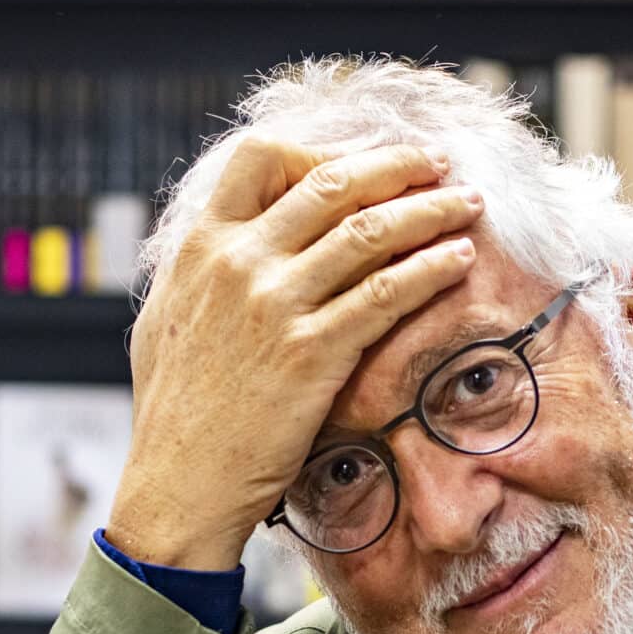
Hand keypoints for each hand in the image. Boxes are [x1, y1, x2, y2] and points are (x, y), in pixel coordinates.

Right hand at [105, 137, 486, 569]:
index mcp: (201, 246)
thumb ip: (200, 275)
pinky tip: (458, 260)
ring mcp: (276, 305)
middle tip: (438, 162)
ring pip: (369, 230)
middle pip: (331, 182)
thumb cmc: (174, 414)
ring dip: (429, 209)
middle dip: (396, 165)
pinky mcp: (312, 353)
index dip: (321, 149)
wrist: (178, 484)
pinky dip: (430, 268)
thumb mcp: (164, 322)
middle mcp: (237, 262)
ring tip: (468, 203)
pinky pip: (386, 293)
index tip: (364, 163)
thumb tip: (222, 246)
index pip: (262, 157)